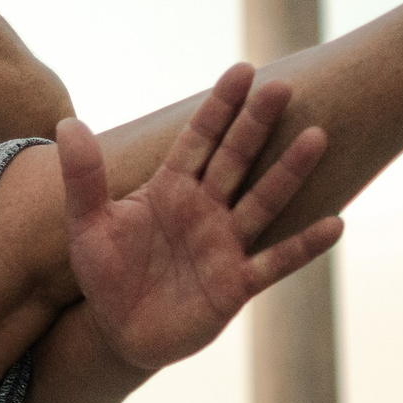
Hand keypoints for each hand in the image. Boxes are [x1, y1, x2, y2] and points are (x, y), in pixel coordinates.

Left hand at [56, 65, 343, 373]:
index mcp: (170, 189)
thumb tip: (68, 122)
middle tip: (283, 85)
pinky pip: (276, 262)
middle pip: (235, 160)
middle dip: (256, 125)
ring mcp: (224, 245)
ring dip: (288, 172)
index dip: (219, 107)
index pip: (198, 139)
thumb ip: (83, 176)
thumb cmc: (105, 273)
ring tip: (315, 137)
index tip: (241, 70)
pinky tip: (335, 224)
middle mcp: (204, 210)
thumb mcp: (87, 224)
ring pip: (262, 202)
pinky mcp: (235, 284)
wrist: (118, 331)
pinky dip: (304, 245)